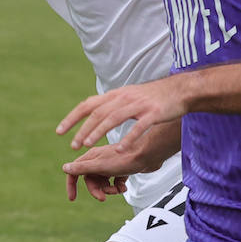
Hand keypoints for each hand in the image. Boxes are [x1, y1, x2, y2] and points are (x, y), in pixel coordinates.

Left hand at [57, 76, 187, 152]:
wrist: (181, 90)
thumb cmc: (154, 97)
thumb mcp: (129, 97)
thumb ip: (112, 104)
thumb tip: (94, 112)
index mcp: (116, 95)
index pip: (88, 105)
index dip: (72, 118)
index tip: (59, 131)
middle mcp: (124, 98)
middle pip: (98, 113)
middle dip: (83, 129)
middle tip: (73, 146)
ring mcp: (139, 105)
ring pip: (114, 118)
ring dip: (98, 132)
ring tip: (87, 146)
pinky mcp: (153, 113)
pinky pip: (139, 127)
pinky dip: (128, 138)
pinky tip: (120, 150)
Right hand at [62, 145, 130, 202]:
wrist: (149, 154)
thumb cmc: (124, 159)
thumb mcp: (100, 166)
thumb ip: (83, 168)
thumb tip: (64, 168)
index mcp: (91, 157)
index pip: (75, 171)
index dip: (71, 185)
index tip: (73, 198)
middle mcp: (99, 159)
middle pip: (90, 180)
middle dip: (96, 190)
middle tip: (104, 198)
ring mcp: (111, 164)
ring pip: (103, 182)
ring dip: (109, 190)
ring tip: (118, 190)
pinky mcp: (122, 168)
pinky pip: (114, 181)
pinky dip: (118, 186)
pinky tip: (124, 187)